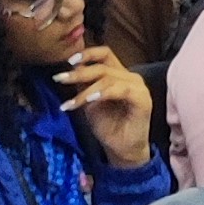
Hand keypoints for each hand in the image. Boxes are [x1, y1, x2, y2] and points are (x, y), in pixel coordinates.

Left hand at [55, 46, 153, 165]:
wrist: (121, 150)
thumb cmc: (107, 126)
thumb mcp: (89, 100)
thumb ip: (84, 82)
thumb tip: (71, 65)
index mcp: (120, 74)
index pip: (104, 54)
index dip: (86, 54)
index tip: (68, 62)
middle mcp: (131, 77)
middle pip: (102, 66)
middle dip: (79, 73)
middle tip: (60, 79)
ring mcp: (138, 87)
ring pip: (108, 78)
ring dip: (86, 88)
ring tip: (71, 101)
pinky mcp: (143, 100)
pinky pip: (120, 90)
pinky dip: (103, 93)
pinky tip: (89, 100)